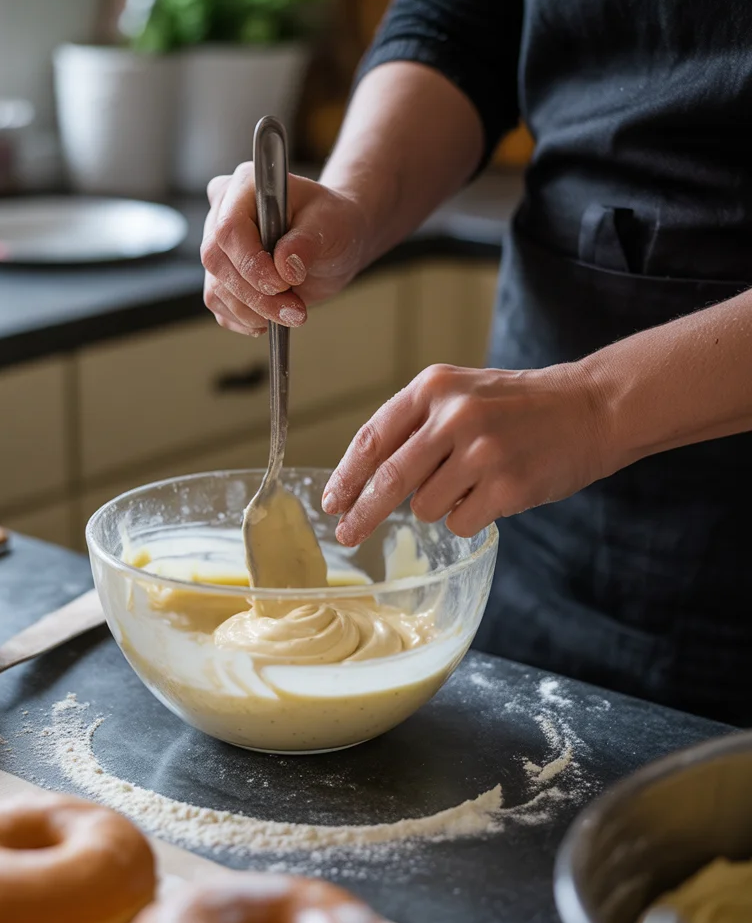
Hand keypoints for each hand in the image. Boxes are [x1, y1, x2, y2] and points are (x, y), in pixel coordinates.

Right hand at [200, 164, 367, 335]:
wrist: (333, 245)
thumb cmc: (333, 223)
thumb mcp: (331, 225)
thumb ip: (306, 242)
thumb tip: (284, 267)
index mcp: (245, 186)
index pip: (229, 228)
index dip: (251, 262)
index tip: (283, 284)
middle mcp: (222, 213)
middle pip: (216, 261)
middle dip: (256, 294)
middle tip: (296, 310)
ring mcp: (218, 247)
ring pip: (216, 289)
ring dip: (255, 311)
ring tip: (293, 312)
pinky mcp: (222, 277)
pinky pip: (220, 307)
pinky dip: (247, 319)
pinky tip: (272, 317)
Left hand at [322, 362, 609, 544]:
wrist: (591, 409)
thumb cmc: (518, 406)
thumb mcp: (461, 394)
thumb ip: (415, 426)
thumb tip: (363, 479)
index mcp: (435, 388)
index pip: (373, 438)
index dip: (347, 476)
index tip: (331, 502)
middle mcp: (455, 416)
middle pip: (389, 480)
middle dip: (363, 513)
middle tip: (346, 534)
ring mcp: (482, 452)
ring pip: (425, 506)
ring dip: (439, 505)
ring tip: (473, 480)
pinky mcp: (507, 486)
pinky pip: (460, 522)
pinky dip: (469, 517)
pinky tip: (494, 492)